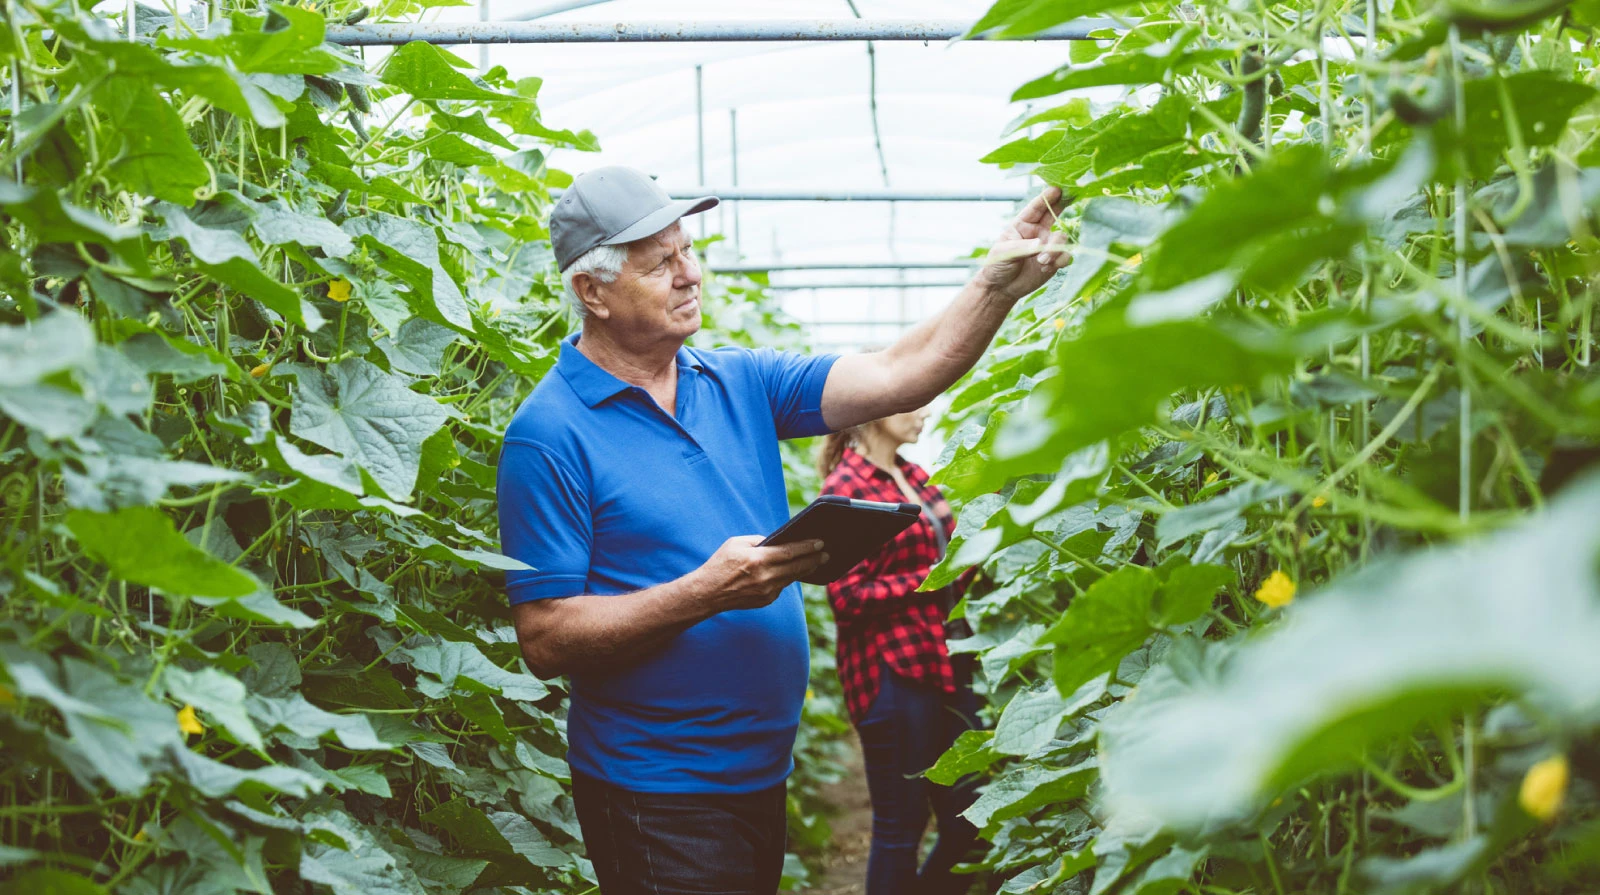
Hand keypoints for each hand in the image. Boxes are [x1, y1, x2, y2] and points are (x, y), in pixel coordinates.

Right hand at [694, 536, 827, 612]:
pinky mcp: (766, 600)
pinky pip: (782, 586)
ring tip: (817, 561)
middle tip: (827, 553)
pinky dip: (788, 578)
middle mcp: (765, 577)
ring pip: (792, 578)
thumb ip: (759, 540)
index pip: (790, 552)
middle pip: (797, 567)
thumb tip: (779, 541)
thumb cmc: (721, 563)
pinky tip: (796, 572)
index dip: (807, 547)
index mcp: (758, 559)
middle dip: (814, 559)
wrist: (708, 593)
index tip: (820, 542)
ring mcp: (766, 592)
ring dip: (805, 569)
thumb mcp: (736, 543)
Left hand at [976, 186, 1071, 300]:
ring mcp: (1047, 245)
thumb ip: (1023, 247)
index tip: (1057, 189)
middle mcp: (1038, 231)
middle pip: (1055, 213)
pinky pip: (1065, 256)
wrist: (1002, 288)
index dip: (1047, 197)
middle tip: (1072, 196)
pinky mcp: (1054, 261)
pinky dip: (1059, 261)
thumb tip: (1041, 244)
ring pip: (1062, 239)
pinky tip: (1046, 267)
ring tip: (1042, 260)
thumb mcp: (1004, 253)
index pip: (1036, 207)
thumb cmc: (997, 265)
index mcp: (1023, 224)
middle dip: (1063, 204)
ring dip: (1055, 249)